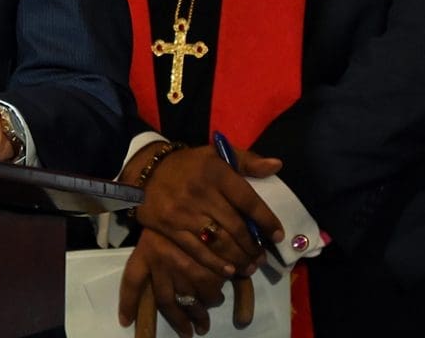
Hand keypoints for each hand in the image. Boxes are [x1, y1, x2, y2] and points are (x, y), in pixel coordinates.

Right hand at [119, 142, 282, 334]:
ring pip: (220, 243)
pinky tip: (229, 270)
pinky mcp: (171, 228)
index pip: (248, 200)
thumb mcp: (216, 155)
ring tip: (251, 266)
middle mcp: (201, 192)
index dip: (266, 220)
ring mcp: (185, 212)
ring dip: (240, 259)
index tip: (277, 235)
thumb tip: (277, 165)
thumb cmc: (188, 165)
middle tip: (262, 257)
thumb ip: (247, 161)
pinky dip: (217, 265)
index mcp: (216, 172)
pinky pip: (198, 252)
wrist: (147, 171)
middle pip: (236, 227)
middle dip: (254, 246)